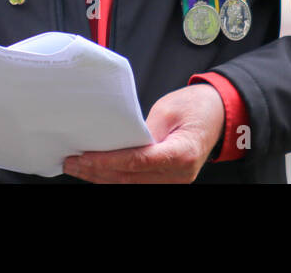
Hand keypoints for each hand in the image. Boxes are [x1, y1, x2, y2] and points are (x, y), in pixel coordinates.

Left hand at [63, 83, 224, 183]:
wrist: (220, 113)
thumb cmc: (196, 106)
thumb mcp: (168, 109)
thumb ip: (143, 129)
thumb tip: (116, 141)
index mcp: (181, 153)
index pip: (136, 162)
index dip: (107, 162)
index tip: (83, 158)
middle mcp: (178, 175)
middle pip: (130, 179)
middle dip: (97, 172)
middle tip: (71, 163)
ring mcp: (174, 182)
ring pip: (131, 185)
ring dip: (103, 178)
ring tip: (78, 167)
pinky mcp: (169, 181)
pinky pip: (137, 183)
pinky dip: (115, 178)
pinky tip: (97, 171)